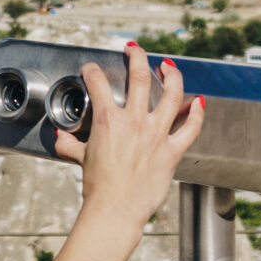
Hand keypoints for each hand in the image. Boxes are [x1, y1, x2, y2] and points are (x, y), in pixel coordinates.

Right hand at [36, 44, 205, 260]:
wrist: (115, 209)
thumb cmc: (99, 187)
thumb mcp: (79, 159)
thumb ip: (71, 144)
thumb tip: (62, 139)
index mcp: (108, 120)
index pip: (98, 83)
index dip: (92, 71)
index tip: (92, 70)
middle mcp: (134, 122)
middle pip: (140, 77)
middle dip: (137, 57)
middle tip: (135, 51)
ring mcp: (156, 134)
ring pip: (171, 95)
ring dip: (172, 76)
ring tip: (169, 67)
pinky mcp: (172, 151)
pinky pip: (190, 127)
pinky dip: (196, 112)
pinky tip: (198, 102)